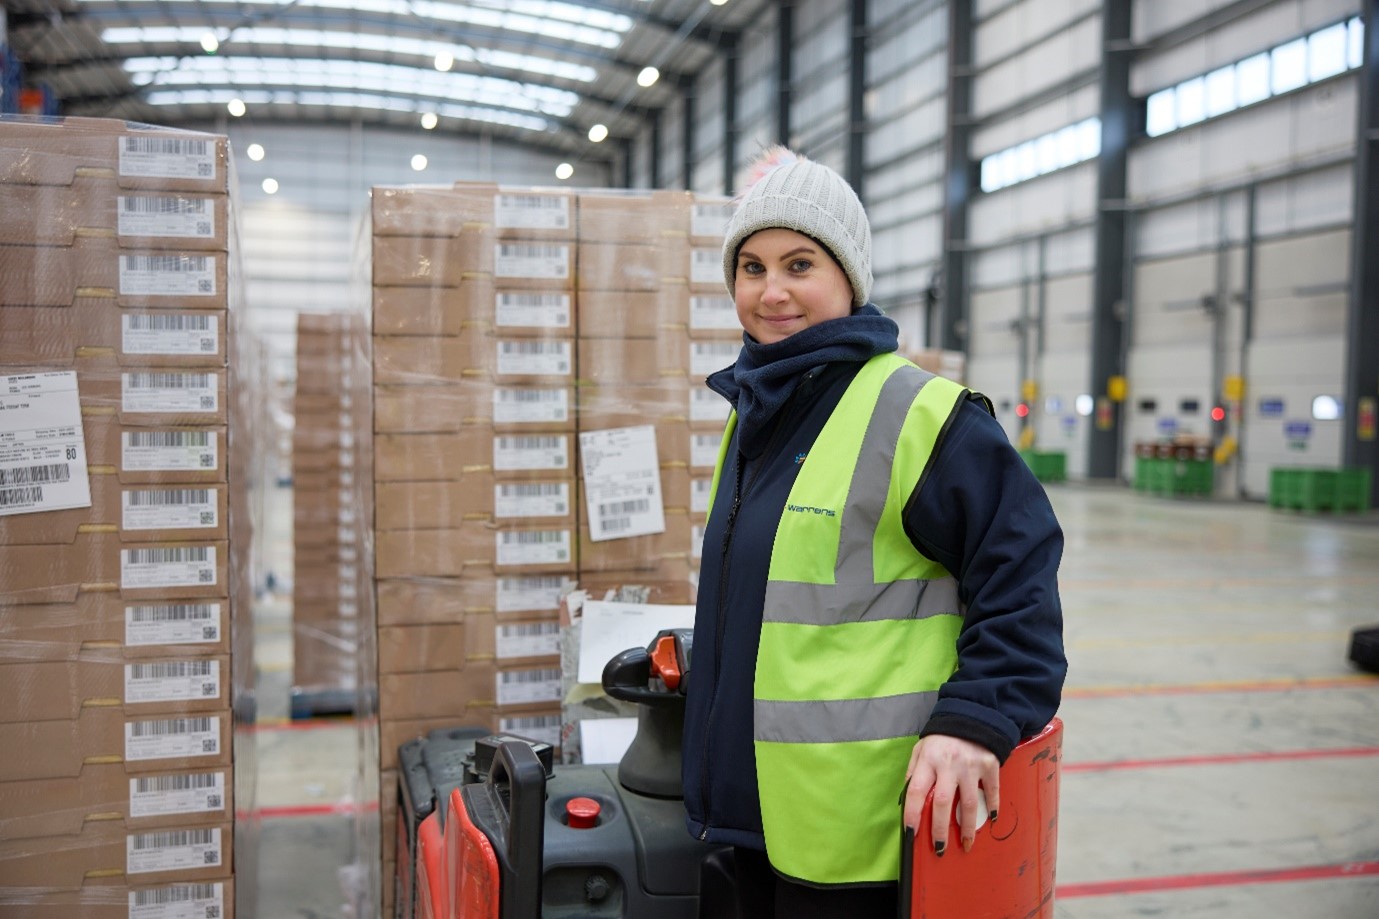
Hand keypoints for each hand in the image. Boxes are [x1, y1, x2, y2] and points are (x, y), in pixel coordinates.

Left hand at [902, 734, 998, 855]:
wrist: (972, 715)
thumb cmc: (941, 738)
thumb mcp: (921, 749)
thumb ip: (914, 772)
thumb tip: (907, 798)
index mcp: (928, 759)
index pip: (917, 791)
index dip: (913, 814)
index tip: (911, 833)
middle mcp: (949, 764)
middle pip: (943, 803)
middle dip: (940, 829)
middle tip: (939, 849)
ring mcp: (971, 766)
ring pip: (969, 804)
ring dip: (967, 828)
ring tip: (965, 844)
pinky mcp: (990, 766)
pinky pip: (991, 792)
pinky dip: (992, 807)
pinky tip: (990, 820)